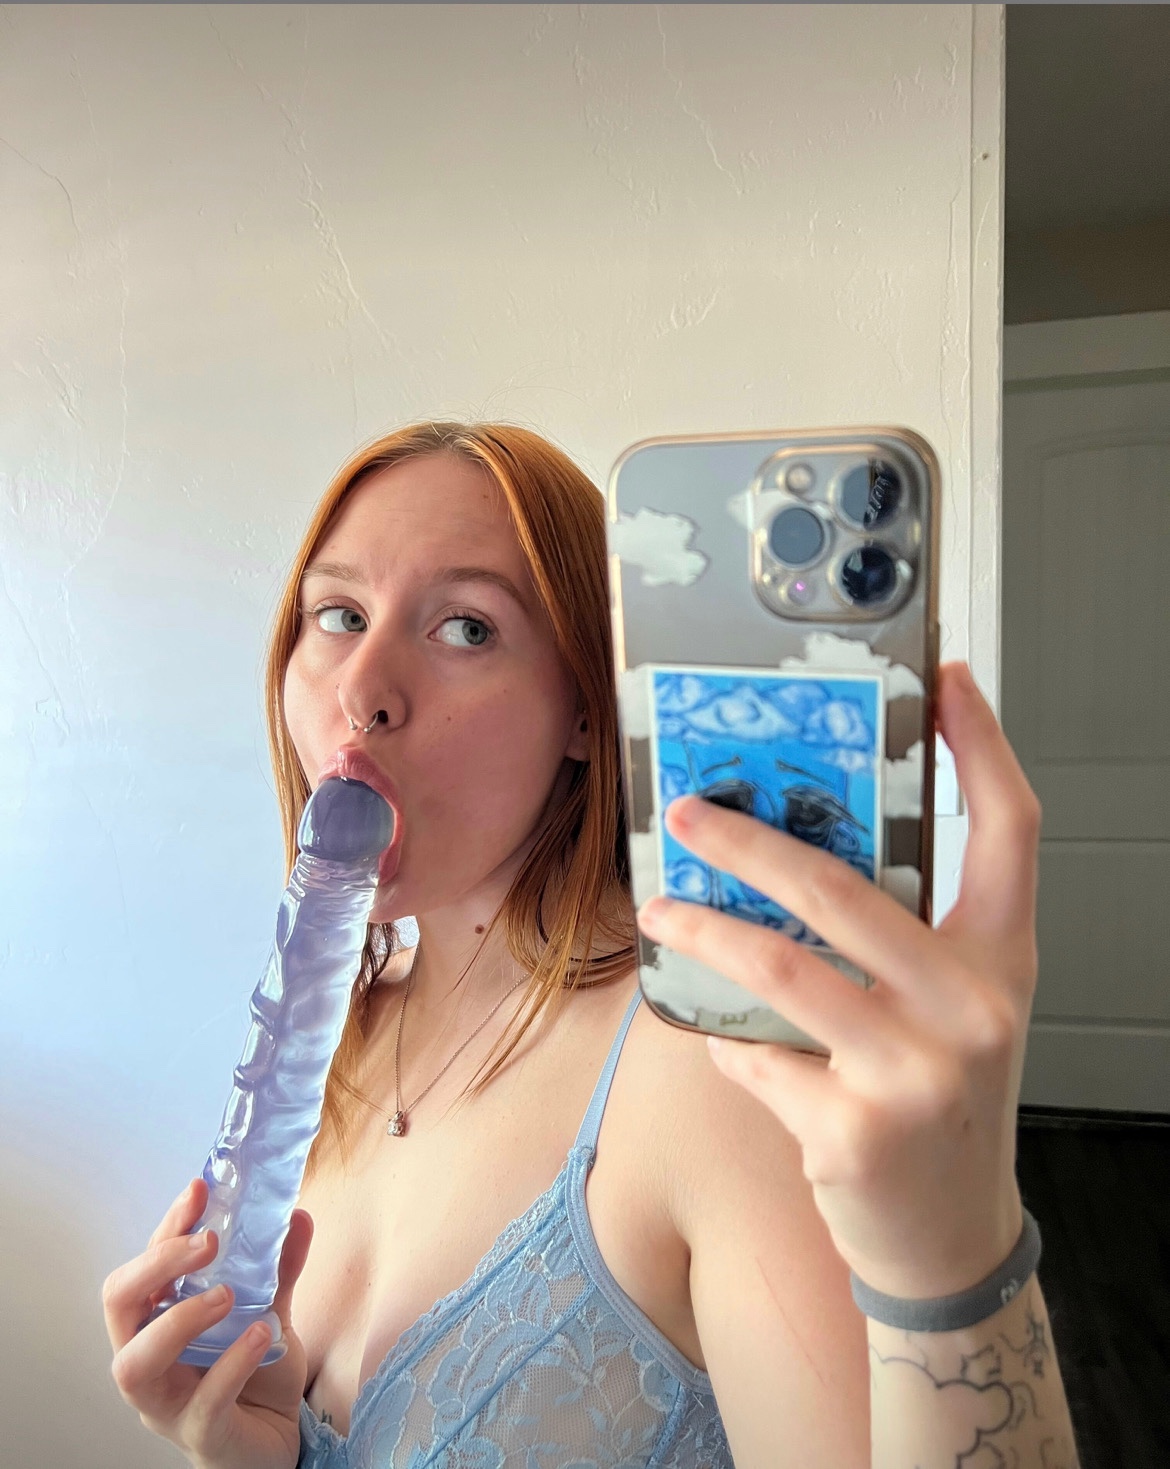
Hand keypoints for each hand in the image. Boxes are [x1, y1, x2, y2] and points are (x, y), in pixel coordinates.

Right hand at [104, 1177, 313, 1468]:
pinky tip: (263, 1334)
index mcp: (159, 1322)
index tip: (199, 1189)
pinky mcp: (200, 1434)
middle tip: (208, 1241)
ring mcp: (167, 1402)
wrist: (276, 1444)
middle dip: (156, 1264)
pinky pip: (204, 1401)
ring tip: (228, 1294)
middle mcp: (150, 1360)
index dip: (167, 1227)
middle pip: (119, 1305)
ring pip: (136, 1363)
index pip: (144, 1265)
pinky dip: (232, 1362)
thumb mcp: (270, 1313)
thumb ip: (278, 1270)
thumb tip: (296, 1216)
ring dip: (180, 1319)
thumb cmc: (255, 1378)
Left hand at [636, 661, 1037, 1301]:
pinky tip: (725, 1038)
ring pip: (779, 967)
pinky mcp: (852, 1129)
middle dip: (749, 843)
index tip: (946, 681)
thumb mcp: (949, 1012)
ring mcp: (914, 1072)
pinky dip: (728, 1040)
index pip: (1011, 832)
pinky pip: (756, 1054)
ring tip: (661, 905)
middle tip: (692, 812)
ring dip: (703, 928)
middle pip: (846, 889)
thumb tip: (789, 856)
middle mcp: (971, 1009)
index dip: (984, 747)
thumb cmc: (940, 1102)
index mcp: (999, 962)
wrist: (947, 1237)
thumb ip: (900, 941)